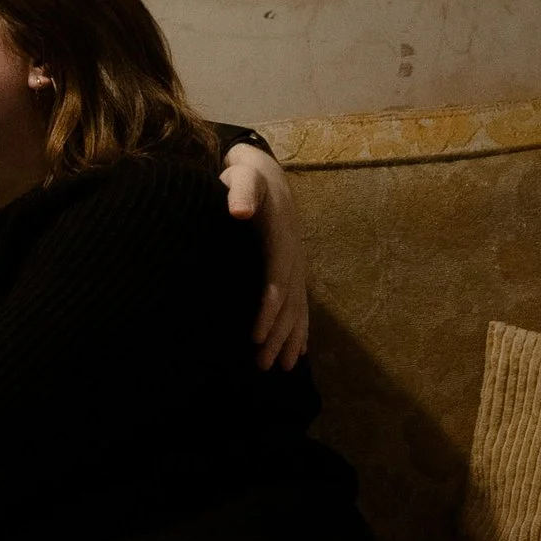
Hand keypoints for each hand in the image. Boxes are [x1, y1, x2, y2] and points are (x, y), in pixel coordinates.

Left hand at [221, 140, 309, 372]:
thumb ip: (240, 190)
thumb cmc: (248, 177)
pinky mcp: (292, 269)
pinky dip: (301, 328)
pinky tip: (299, 351)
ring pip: (297, 307)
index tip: (256, 336)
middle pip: (289, 301)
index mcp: (280, 238)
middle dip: (278, 334)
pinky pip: (300, 303)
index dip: (268, 309)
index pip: (276, 279)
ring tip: (281, 368)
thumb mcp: (242, 176)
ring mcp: (295, 263)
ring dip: (290, 338)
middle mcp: (292, 255)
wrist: (268, 173)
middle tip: (263, 364)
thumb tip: (239, 210)